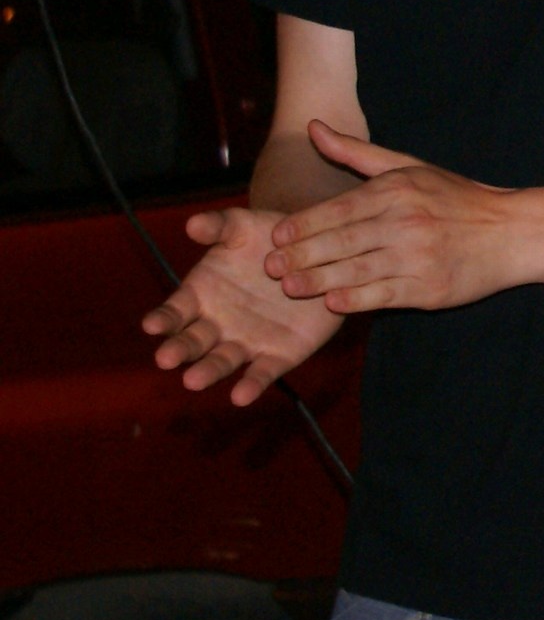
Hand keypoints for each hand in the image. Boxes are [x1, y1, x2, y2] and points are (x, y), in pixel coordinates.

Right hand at [141, 205, 344, 404]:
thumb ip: (219, 225)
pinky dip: (251, 384)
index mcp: (201, 295)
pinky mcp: (278, 355)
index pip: (175, 311)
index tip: (151, 325)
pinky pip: (262, 372)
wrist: (315, 255)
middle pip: (193, 341)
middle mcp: (218, 324)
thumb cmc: (269, 239)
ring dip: (208, 371)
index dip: (163, 318)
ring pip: (222, 360)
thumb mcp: (245, 226)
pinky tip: (241, 396)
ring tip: (193, 380)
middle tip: (166, 358)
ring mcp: (246, 342)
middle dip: (179, 349)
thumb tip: (193, 223)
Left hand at [267, 121, 523, 311]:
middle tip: (269, 268)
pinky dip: (355, 299)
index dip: (302, 225)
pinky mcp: (429, 287)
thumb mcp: (409, 167)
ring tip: (290, 287)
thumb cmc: (455, 199)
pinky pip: (383, 295)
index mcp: (397, 190)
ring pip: (356, 270)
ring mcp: (418, 255)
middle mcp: (406, 221)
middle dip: (301, 255)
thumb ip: (356, 152)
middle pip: (341, 240)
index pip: (338, 208)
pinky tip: (332, 303)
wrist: (511, 232)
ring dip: (318, 280)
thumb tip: (312, 126)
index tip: (275, 237)